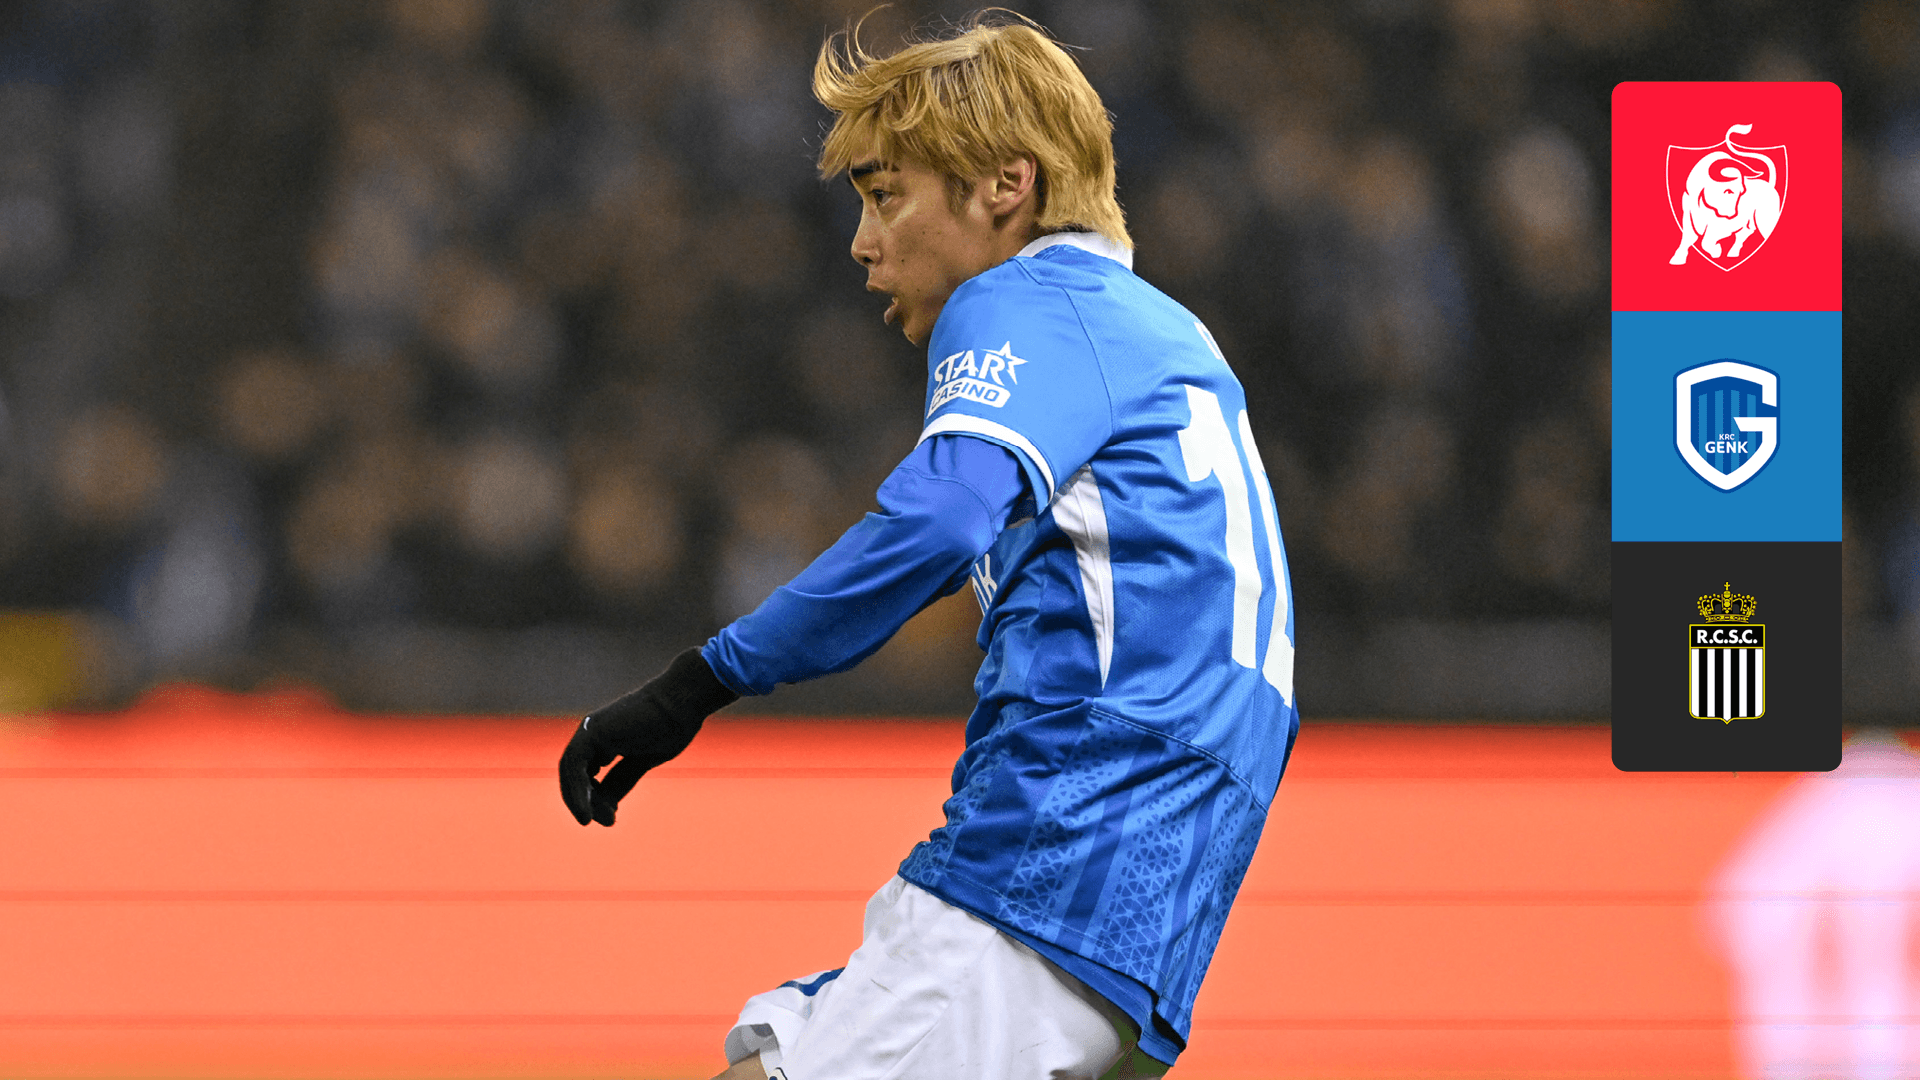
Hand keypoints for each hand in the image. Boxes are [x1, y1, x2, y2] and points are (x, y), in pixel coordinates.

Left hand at [559, 648, 738, 825]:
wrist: (682, 703)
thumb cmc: (671, 726)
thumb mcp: (643, 761)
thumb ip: (622, 779)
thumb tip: (606, 806)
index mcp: (605, 739)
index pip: (588, 775)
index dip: (595, 800)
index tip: (611, 819)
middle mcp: (593, 734)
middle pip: (577, 774)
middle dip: (586, 801)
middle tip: (604, 822)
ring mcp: (591, 731)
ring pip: (571, 771)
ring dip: (578, 799)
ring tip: (590, 820)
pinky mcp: (592, 732)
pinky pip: (574, 766)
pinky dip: (577, 790)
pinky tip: (587, 811)